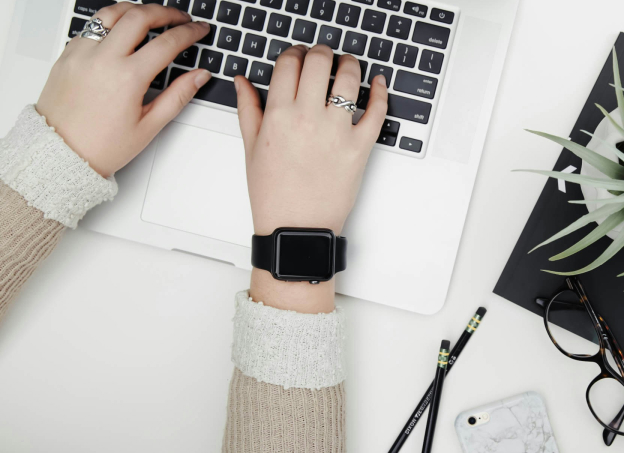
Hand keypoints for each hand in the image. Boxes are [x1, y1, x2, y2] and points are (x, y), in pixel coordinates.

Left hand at [36, 3, 211, 177]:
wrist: (59, 154)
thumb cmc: (100, 146)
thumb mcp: (149, 126)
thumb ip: (178, 95)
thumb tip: (199, 76)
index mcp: (127, 78)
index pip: (167, 42)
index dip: (189, 32)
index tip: (198, 30)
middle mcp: (102, 59)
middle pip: (140, 16)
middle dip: (166, 12)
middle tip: (179, 18)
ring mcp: (81, 53)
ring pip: (112, 13)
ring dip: (136, 9)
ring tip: (150, 15)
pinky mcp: (67, 54)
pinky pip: (91, 26)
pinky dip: (110, 23)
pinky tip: (121, 32)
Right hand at [235, 44, 387, 312]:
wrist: (296, 229)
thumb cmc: (273, 194)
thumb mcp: (251, 148)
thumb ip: (248, 108)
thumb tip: (243, 81)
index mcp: (278, 115)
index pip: (289, 64)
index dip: (294, 53)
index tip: (298, 56)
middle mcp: (308, 118)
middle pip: (319, 62)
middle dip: (321, 52)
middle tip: (323, 56)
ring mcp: (337, 132)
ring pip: (349, 79)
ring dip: (350, 64)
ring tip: (348, 65)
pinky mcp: (360, 147)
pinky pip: (377, 111)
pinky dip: (380, 92)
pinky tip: (378, 83)